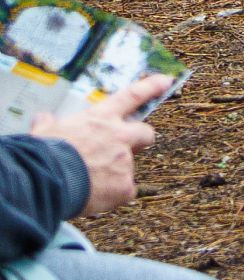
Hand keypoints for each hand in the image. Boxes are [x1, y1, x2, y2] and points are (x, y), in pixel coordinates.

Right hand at [30, 81, 167, 217]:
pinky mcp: (124, 186)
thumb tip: (43, 119)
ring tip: (89, 183)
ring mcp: (125, 161)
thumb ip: (48, 125)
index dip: (151, 87)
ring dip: (114, 175)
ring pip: (128, 168)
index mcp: (101, 119)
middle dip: (141, 140)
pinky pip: (125, 192)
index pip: (132, 96)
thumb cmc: (42, 155)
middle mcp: (119, 136)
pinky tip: (94, 198)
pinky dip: (113, 197)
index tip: (165, 81)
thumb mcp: (44, 132)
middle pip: (145, 133)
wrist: (44, 180)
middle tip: (125, 150)